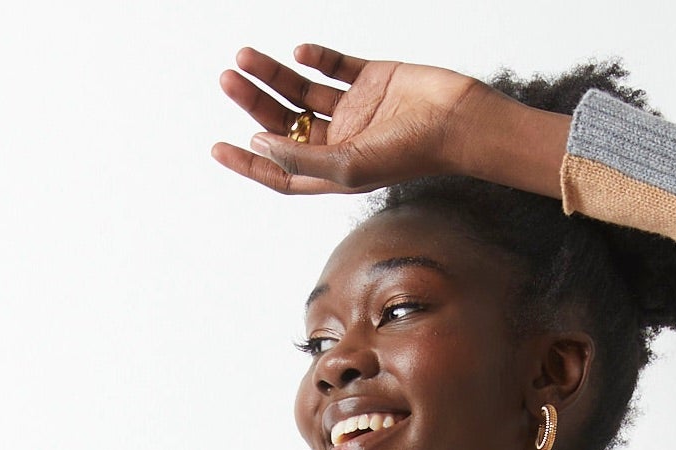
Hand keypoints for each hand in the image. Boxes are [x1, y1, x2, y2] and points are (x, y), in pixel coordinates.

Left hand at [212, 42, 496, 195]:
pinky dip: (315, 57)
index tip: (217, 146)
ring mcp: (357, 109)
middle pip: (285, 124)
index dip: (249, 162)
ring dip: (272, 75)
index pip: (282, 171)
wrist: (458, 119)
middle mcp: (342, 141)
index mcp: (334, 171)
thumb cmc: (411, 152)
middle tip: (227, 80)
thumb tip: (257, 143)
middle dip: (254, 103)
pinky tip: (299, 52)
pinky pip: (335, 66)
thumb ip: (301, 158)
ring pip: (302, 91)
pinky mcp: (373, 79)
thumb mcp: (348, 166)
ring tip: (245, 58)